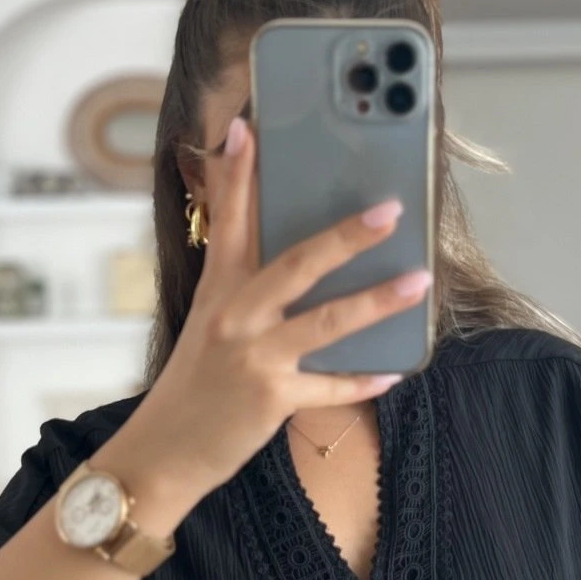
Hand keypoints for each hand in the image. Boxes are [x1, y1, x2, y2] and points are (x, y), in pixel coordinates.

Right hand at [117, 113, 429, 507]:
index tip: (250, 128)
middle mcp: (234, 316)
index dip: (239, 174)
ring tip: (418, 282)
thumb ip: (243, 284)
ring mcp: (253, 357)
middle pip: (296, 264)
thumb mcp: (209, 322)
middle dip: (346, 235)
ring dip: (376, 301)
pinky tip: (392, 371)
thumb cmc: (193, 384)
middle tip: (390, 211)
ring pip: (324, 322)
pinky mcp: (270, 399)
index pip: (229, 219)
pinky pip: (329, 388)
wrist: (162, 451)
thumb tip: (289, 256)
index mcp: (218, 289)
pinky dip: (361, 380)